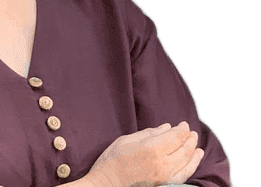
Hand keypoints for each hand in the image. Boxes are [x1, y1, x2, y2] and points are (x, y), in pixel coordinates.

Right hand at [84, 122, 203, 186]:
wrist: (107, 184)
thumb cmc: (113, 159)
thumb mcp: (127, 140)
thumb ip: (149, 133)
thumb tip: (166, 127)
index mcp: (152, 149)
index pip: (175, 137)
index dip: (182, 129)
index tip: (183, 124)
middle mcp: (162, 164)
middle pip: (184, 150)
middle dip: (189, 140)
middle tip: (192, 132)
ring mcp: (165, 177)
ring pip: (187, 165)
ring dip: (194, 154)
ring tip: (198, 147)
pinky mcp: (164, 185)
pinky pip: (183, 176)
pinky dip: (191, 168)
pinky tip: (192, 162)